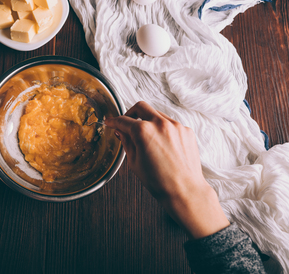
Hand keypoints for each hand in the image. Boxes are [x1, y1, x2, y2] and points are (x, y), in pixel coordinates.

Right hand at [105, 101, 229, 238]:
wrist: (184, 190)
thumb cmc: (159, 181)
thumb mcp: (134, 162)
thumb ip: (126, 142)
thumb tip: (121, 132)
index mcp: (144, 131)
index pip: (123, 120)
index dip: (114, 121)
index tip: (111, 122)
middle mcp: (160, 124)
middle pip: (141, 107)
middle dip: (130, 113)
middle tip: (127, 123)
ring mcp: (176, 126)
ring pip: (157, 114)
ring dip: (148, 121)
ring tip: (146, 137)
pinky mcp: (186, 131)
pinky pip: (170, 124)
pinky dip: (163, 129)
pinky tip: (161, 144)